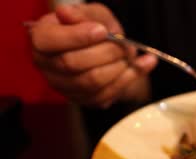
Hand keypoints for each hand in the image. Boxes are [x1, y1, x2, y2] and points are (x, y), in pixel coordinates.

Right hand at [29, 3, 157, 107]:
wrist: (109, 49)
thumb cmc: (95, 27)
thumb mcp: (92, 14)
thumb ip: (82, 14)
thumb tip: (65, 13)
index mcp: (42, 38)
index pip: (49, 41)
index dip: (77, 37)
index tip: (102, 31)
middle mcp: (47, 65)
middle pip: (72, 63)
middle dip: (106, 53)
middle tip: (125, 45)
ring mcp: (63, 86)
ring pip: (91, 82)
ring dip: (118, 68)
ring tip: (131, 54)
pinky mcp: (83, 99)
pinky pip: (105, 95)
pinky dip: (129, 79)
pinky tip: (144, 65)